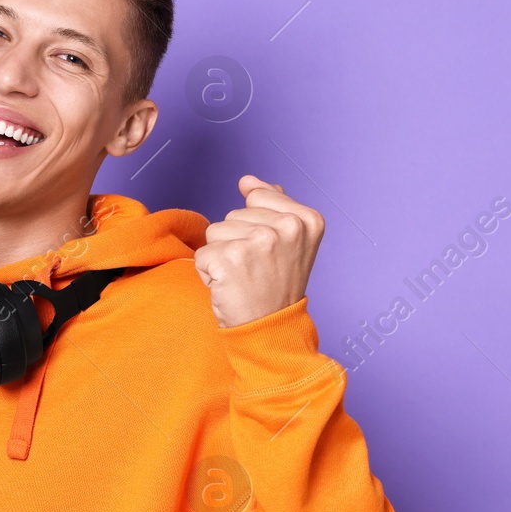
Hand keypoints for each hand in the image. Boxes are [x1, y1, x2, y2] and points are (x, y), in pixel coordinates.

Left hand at [194, 175, 324, 327]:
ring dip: (222, 257)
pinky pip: (203, 254)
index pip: (258, 196)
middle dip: (237, 242)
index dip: (255, 227)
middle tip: (257, 270)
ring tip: (244, 278)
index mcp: (307, 219)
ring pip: (215, 232)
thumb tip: (247, 181)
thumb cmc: (276, 286)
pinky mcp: (231, 258)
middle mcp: (288, 227)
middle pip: (233, 214)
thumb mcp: (289, 242)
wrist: (272, 330)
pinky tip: (231, 288)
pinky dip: (209, 274)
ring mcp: (260, 241)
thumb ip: (272, 205)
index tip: (271, 253)